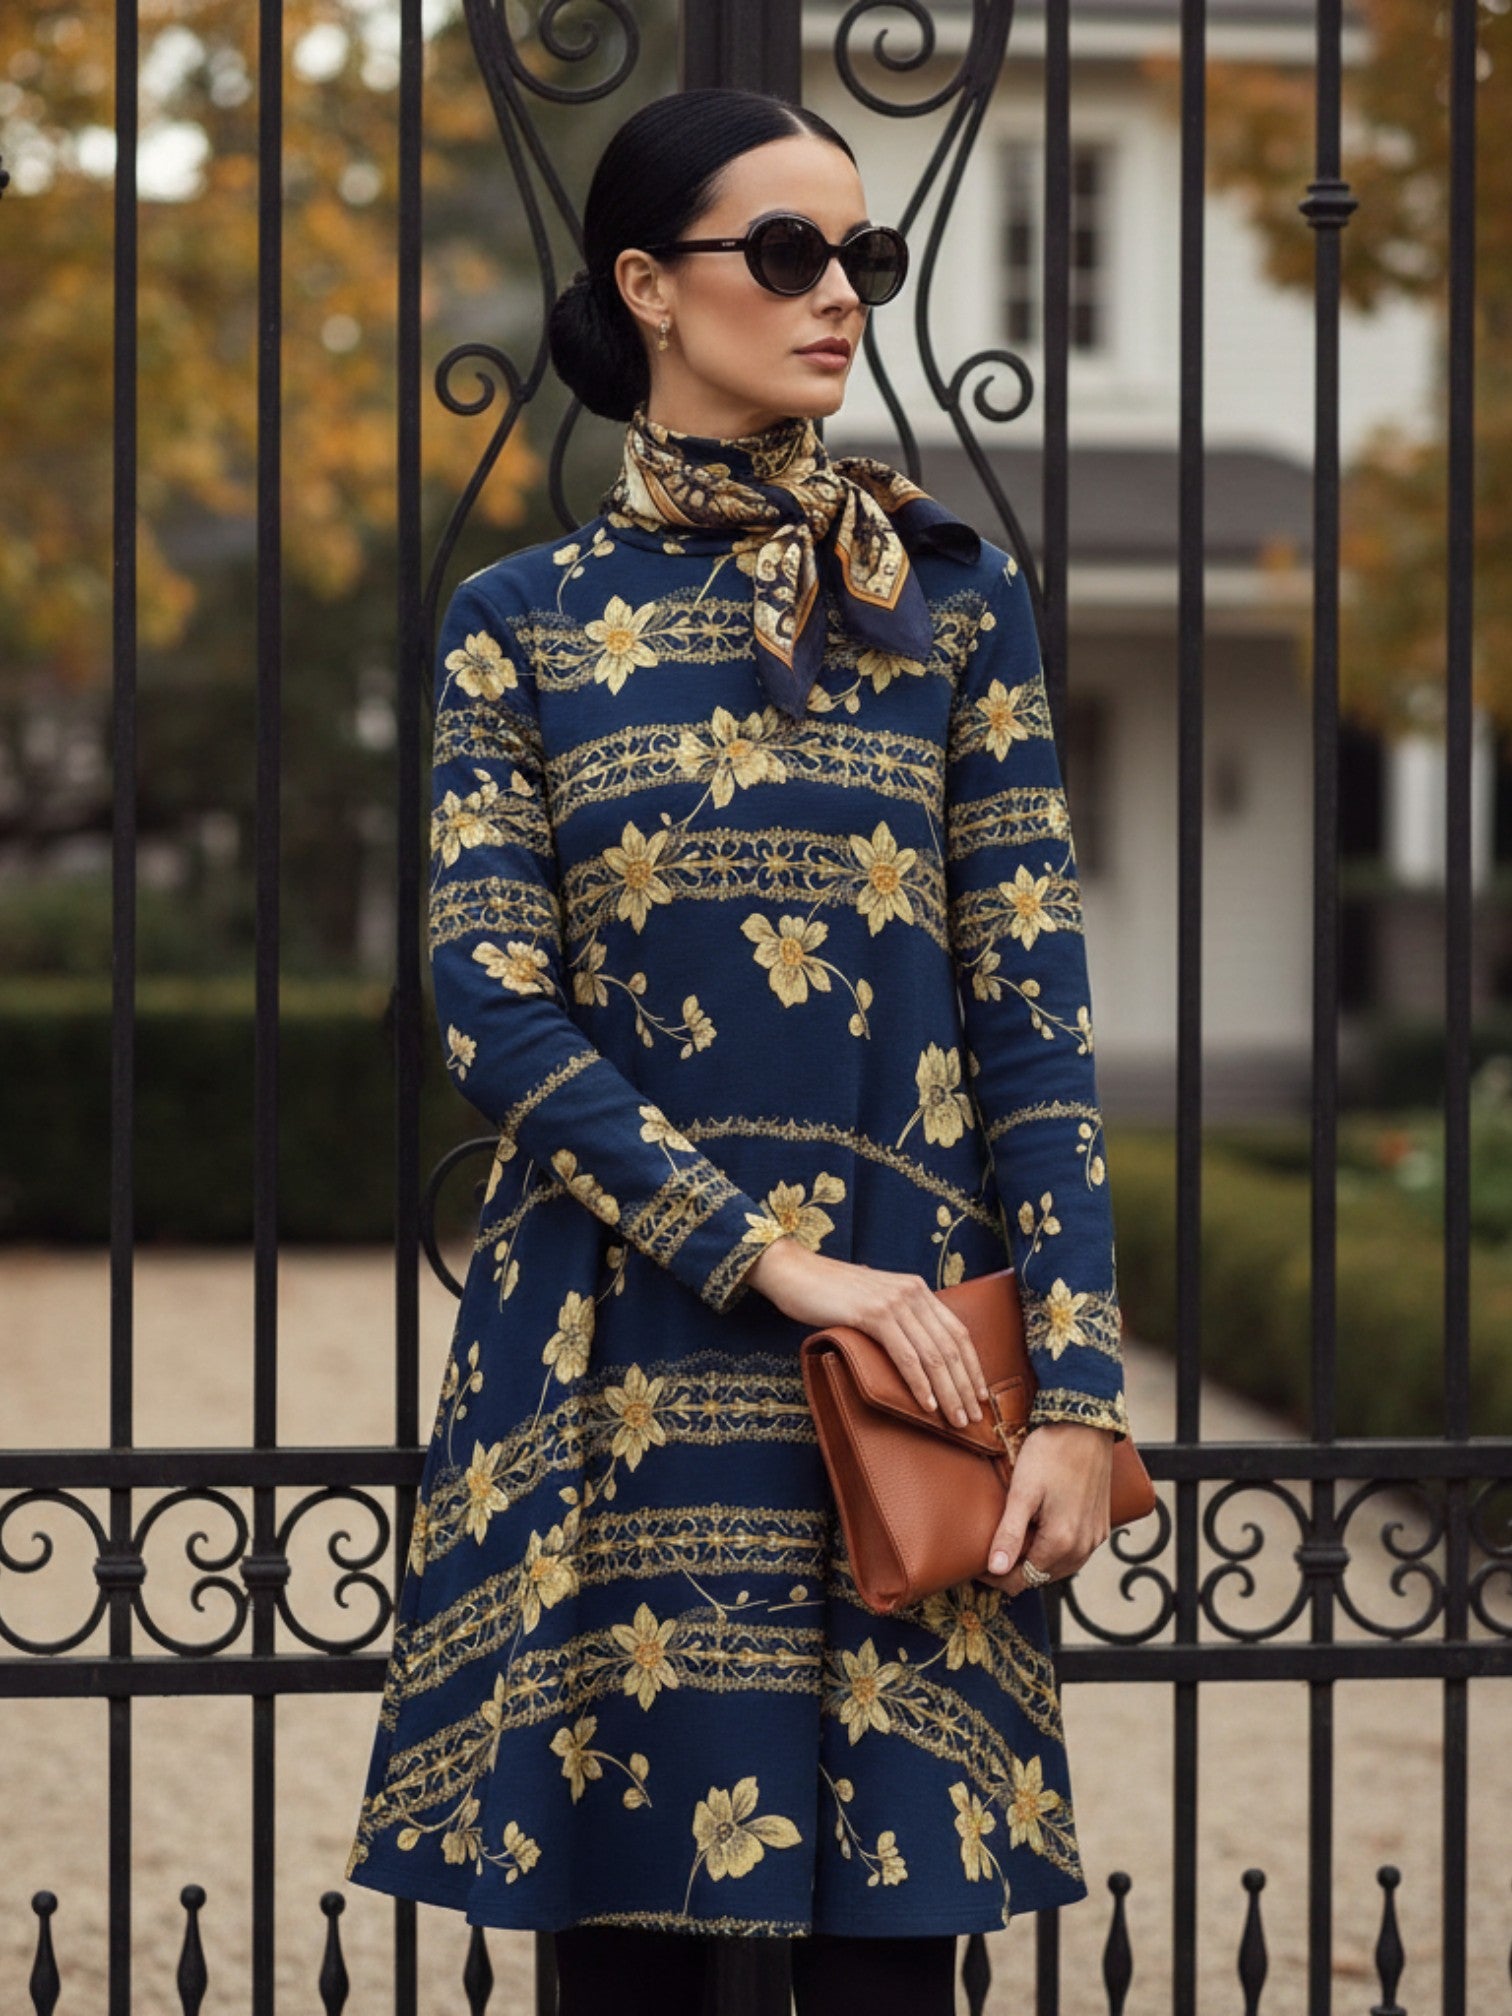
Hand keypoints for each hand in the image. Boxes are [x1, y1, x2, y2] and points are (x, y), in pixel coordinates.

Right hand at [746, 1238, 989, 1427]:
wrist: (795, 1272)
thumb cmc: (830, 1293)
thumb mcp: (875, 1301)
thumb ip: (898, 1319)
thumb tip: (916, 1355)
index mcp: (917, 1289)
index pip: (958, 1331)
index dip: (973, 1366)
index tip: (981, 1395)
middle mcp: (913, 1292)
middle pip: (950, 1346)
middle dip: (965, 1386)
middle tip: (972, 1417)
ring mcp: (894, 1302)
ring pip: (932, 1355)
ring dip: (948, 1392)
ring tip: (955, 1419)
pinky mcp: (873, 1314)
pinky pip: (905, 1355)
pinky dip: (919, 1383)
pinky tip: (927, 1404)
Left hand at [976, 1421, 1114, 1596]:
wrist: (1086, 1425)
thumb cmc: (1051, 1453)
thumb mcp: (1022, 1492)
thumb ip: (1010, 1534)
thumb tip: (995, 1569)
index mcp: (1061, 1542)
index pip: (1022, 1580)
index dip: (996, 1578)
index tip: (976, 1566)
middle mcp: (1083, 1547)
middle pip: (1041, 1576)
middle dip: (1015, 1570)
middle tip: (991, 1552)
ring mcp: (1095, 1537)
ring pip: (1059, 1567)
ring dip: (1036, 1561)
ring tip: (1013, 1542)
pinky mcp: (1101, 1526)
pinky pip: (1076, 1552)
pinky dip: (1055, 1551)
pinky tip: (1040, 1533)